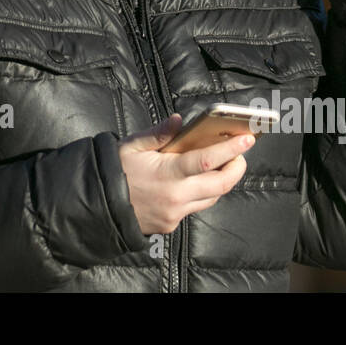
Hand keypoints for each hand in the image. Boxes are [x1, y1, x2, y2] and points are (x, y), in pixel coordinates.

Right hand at [117, 114, 253, 234]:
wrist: (98, 206)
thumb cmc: (115, 170)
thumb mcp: (132, 145)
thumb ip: (158, 133)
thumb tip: (179, 120)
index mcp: (166, 174)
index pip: (207, 161)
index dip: (230, 149)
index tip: (247, 139)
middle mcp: (175, 197)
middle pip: (220, 184)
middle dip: (236, 168)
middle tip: (242, 154)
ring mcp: (174, 214)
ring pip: (212, 198)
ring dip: (222, 181)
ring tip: (225, 164)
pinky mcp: (171, 225)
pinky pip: (195, 208)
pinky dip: (203, 193)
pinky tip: (199, 181)